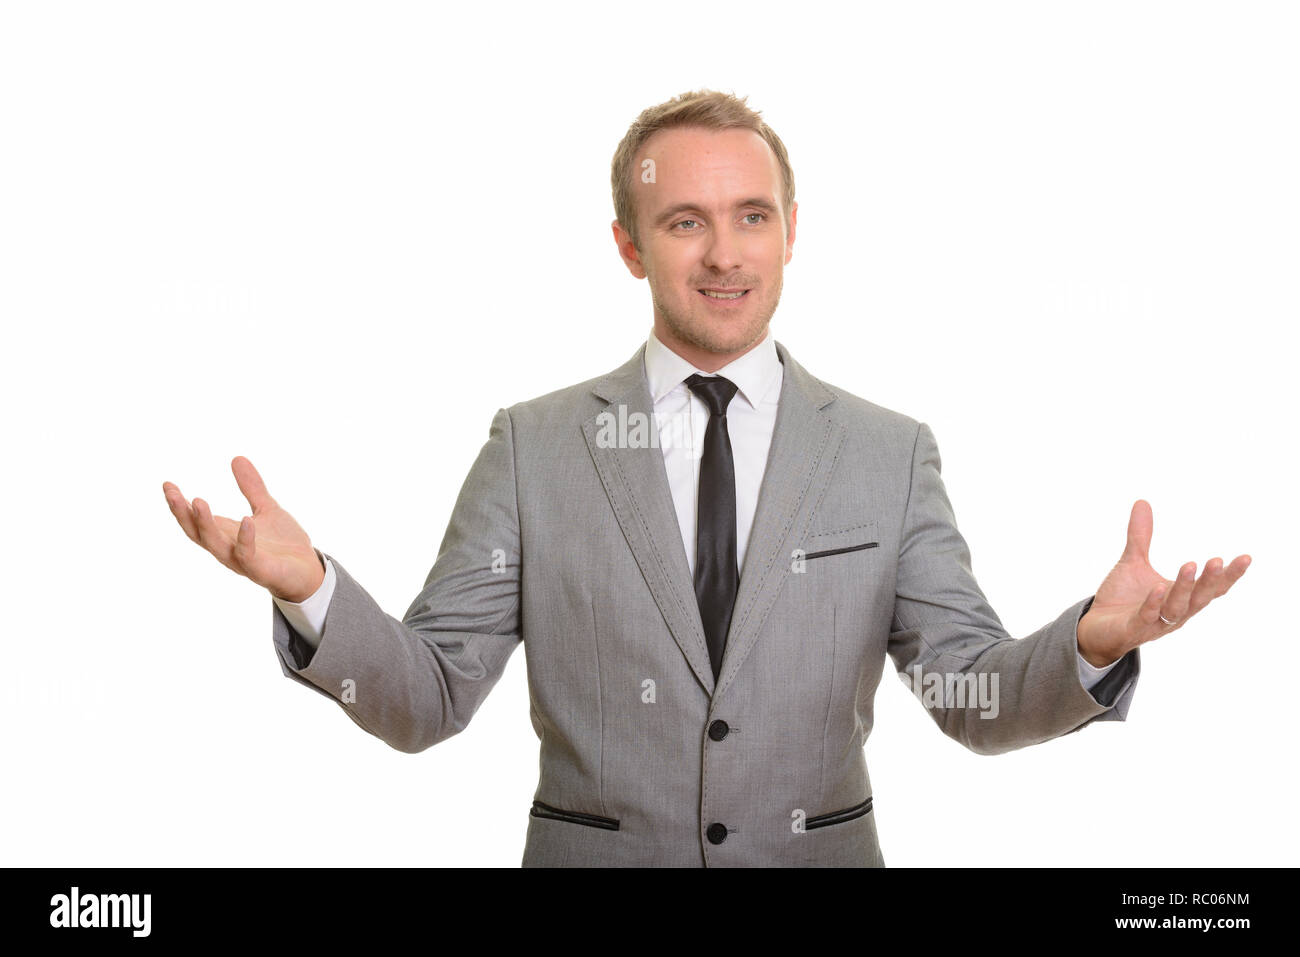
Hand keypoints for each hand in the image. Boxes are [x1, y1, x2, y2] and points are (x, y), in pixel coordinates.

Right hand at [163, 456, 324, 602]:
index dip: (180, 505)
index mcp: (226, 534)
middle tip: (171, 492)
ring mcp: (242, 561)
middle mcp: (228, 548)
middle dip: (182, 513)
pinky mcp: (261, 571)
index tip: (167, 485)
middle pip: (197, 533)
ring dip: (205, 524)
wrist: (309, 572)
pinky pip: (248, 556)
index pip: (195, 520)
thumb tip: (237, 458)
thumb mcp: (266, 509)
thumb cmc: (284, 545)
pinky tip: (246, 520)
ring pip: (216, 545)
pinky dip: (245, 539)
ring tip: (197, 502)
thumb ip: (251, 487)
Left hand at [1076, 499, 1250, 666]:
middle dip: (1210, 580)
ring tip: (1190, 565)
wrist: (1096, 628)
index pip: (1211, 588)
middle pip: (1199, 598)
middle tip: (1217, 560)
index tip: (1245, 557)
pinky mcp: (1133, 629)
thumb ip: (1141, 536)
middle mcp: (1174, 612)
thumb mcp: (1133, 563)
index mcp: (1180, 596)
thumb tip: (1142, 502)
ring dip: (1184, 587)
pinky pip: (1147, 617)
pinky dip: (1154, 603)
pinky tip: (1157, 587)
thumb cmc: (1122, 599)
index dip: (1229, 575)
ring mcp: (1155, 623)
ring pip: (1176, 607)